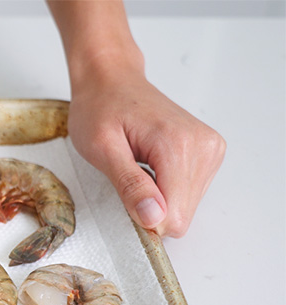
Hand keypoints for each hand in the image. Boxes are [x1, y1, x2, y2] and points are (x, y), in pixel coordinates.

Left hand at [67, 70, 224, 237]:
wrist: (112, 80)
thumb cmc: (101, 109)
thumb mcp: (102, 150)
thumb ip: (130, 185)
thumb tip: (154, 218)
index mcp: (179, 146)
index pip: (175, 216)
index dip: (144, 217)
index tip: (124, 195)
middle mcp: (204, 147)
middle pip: (182, 215)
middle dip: (151, 207)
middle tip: (128, 176)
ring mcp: (210, 149)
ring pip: (186, 207)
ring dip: (157, 196)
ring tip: (139, 165)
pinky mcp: (208, 153)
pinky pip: (188, 194)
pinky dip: (165, 187)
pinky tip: (150, 164)